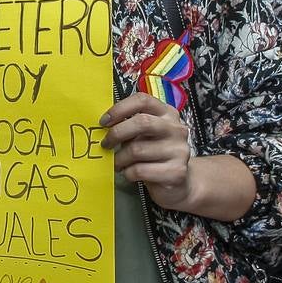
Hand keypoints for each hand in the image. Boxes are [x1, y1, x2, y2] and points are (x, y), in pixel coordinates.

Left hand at [100, 92, 193, 210]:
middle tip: (105, 144)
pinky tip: (130, 173)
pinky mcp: (176, 172)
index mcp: (166, 113)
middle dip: (117, 133)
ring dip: (119, 158)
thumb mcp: (142, 134)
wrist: (177, 181)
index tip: (103, 121)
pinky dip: (128, 173)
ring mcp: (179, 150)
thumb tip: (102, 125)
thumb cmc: (153, 153)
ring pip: (137, 150)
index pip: (143, 100)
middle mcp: (176, 129)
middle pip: (142, 122)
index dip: (119, 109)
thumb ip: (127, 125)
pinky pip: (140, 170)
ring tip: (117, 162)